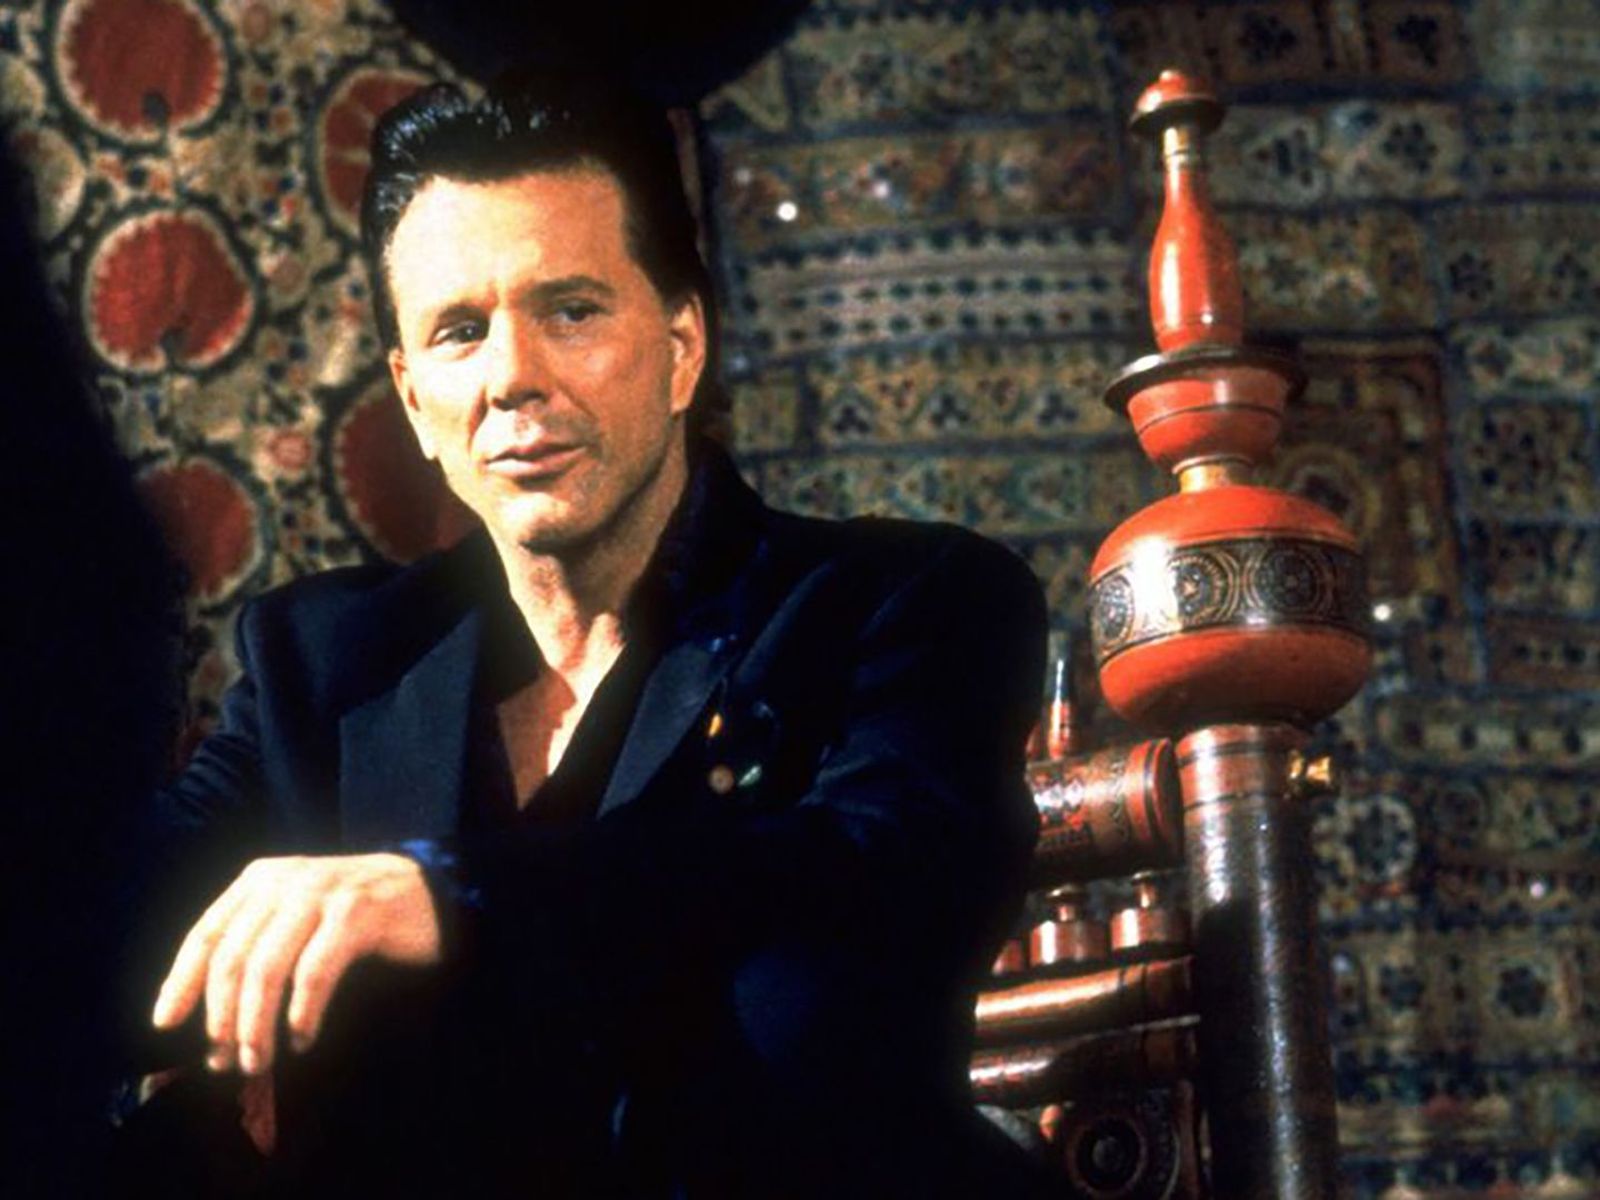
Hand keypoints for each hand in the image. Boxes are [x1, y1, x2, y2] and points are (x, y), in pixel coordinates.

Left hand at [151, 853, 441, 1075]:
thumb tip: (208, 1016)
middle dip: (221, 1018)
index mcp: (260, 880)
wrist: (429, 892)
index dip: (182, 982)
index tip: (166, 1025)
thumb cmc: (353, 918)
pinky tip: (302, 1038)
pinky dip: (303, 1011)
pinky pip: (316, 971)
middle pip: (234, 958)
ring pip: (268, 968)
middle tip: (223, 1061)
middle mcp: (286, 881)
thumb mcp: (295, 920)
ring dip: (255, 1024)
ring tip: (256, 1062)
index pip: (207, 934)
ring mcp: (323, 893)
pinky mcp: (358, 912)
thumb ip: (257, 948)